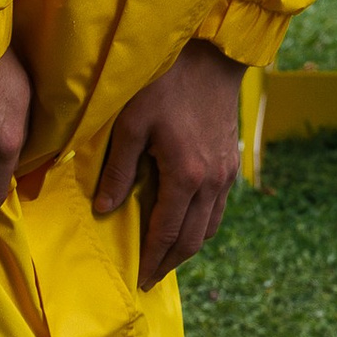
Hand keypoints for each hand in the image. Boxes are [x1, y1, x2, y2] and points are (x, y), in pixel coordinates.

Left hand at [95, 39, 242, 288]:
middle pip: (192, 239)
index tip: (139, 280)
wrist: (211, 57)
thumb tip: (105, 210)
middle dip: (169, 262)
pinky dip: (202, 226)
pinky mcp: (231, 164)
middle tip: (150, 277)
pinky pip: (218, 209)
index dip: (151, 259)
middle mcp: (211, 183)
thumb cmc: (164, 84)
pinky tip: (186, 224)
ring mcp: (226, 175)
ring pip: (210, 227)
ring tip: (165, 257)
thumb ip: (117, 170)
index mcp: (185, 177)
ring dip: (187, 247)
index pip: (166, 232)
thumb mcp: (130, 123)